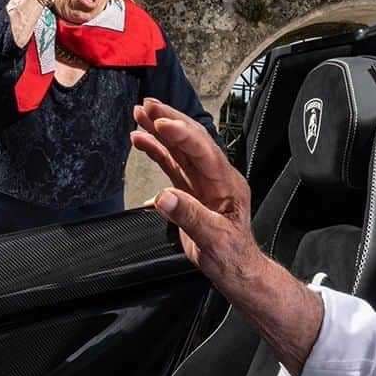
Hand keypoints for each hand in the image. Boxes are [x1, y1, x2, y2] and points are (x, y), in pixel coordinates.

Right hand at [133, 98, 324, 375]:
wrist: (237, 271)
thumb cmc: (232, 257)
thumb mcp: (214, 240)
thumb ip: (190, 217)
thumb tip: (163, 197)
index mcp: (228, 184)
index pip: (204, 152)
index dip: (182, 135)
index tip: (161, 122)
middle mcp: (216, 177)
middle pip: (192, 141)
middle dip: (170, 120)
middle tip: (147, 105)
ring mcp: (203, 182)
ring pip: (180, 149)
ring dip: (160, 131)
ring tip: (139, 113)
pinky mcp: (191, 190)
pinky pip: (172, 165)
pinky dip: (156, 151)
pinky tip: (140, 140)